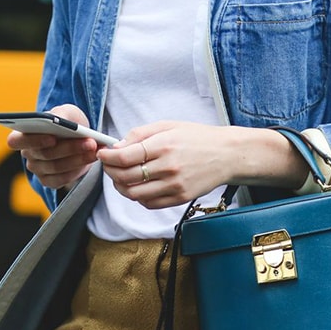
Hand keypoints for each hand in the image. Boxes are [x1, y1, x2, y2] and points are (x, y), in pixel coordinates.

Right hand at [6, 104, 100, 189]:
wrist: (78, 136)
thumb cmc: (67, 121)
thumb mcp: (66, 112)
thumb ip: (60, 115)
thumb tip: (57, 120)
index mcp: (22, 135)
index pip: (16, 141)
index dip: (33, 140)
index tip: (52, 138)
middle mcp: (27, 154)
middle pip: (45, 154)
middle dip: (69, 148)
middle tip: (90, 142)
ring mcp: (37, 169)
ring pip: (56, 167)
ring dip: (78, 158)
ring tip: (95, 149)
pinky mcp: (49, 181)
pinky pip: (62, 179)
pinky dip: (78, 170)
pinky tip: (90, 160)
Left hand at [97, 122, 306, 209]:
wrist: (227, 155)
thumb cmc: (197, 137)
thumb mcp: (168, 126)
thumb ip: (141, 135)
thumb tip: (117, 147)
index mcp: (163, 145)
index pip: (124, 157)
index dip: (107, 158)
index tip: (102, 155)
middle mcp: (167, 167)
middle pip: (125, 177)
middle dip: (111, 172)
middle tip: (109, 167)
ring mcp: (174, 185)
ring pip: (134, 194)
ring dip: (121, 187)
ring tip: (121, 178)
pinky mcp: (179, 198)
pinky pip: (149, 203)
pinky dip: (138, 197)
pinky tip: (139, 187)